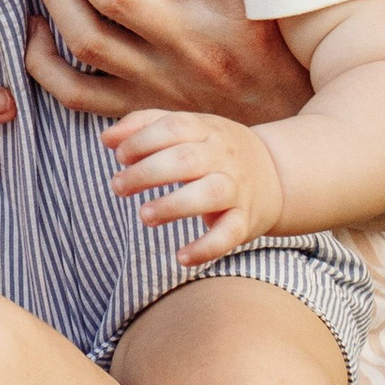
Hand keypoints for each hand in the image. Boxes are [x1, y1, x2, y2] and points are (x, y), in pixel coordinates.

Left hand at [102, 107, 284, 260]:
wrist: (277, 174)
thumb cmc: (213, 150)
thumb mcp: (187, 128)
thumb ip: (144, 126)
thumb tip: (106, 139)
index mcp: (207, 129)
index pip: (174, 127)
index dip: (142, 140)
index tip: (120, 157)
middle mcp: (224, 156)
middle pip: (186, 160)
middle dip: (147, 173)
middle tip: (117, 187)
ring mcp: (237, 188)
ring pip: (210, 193)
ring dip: (173, 206)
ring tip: (144, 216)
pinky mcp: (245, 220)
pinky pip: (229, 234)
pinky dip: (206, 248)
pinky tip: (181, 258)